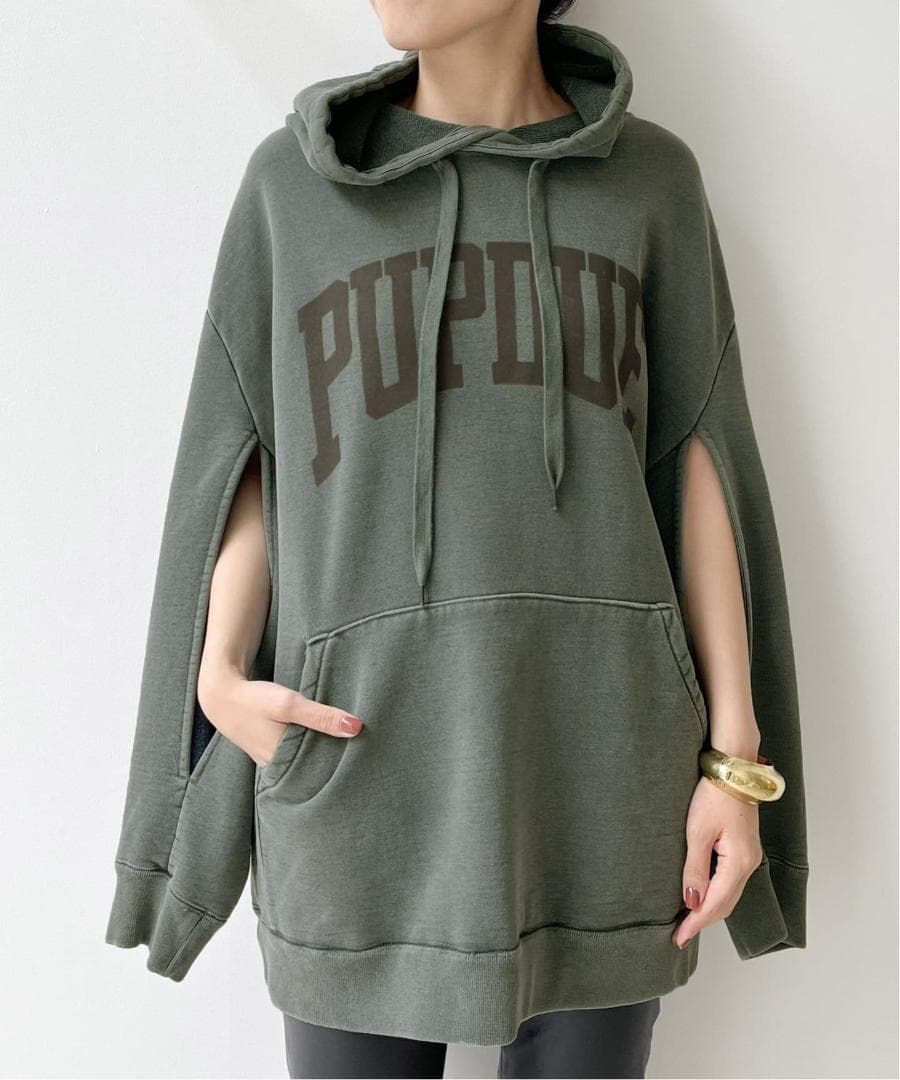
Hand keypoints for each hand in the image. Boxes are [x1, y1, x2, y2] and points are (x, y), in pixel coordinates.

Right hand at [197, 670, 363, 768]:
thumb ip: (321, 716)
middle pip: (314, 768)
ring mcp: (272, 760)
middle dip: (335, 762)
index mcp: (283, 762)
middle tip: (363, 755)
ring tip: (348, 747)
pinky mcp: (269, 750)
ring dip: (321, 753)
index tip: (364, 760)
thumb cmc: (255, 699)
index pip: (321, 772)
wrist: (221, 694)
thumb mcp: (289, 704)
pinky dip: (308, 747)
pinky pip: (295, 754)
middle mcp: (277, 767)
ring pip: (304, 761)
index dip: (342, 765)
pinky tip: (323, 739)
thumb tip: (356, 727)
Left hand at [672, 771, 762, 948]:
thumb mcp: (697, 832)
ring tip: (688, 922)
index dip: (696, 923)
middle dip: (703, 921)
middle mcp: (749, 863)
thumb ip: (694, 869)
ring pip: (730, 894)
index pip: (716, 904)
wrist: (733, 768)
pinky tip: (702, 896)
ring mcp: (749, 856)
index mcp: (739, 862)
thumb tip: (691, 901)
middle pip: (726, 904)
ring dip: (710, 909)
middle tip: (680, 935)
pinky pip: (731, 881)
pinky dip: (717, 894)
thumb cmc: (714, 795)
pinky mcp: (744, 848)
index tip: (679, 938)